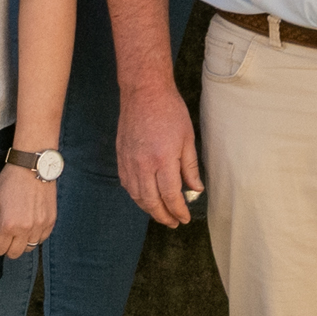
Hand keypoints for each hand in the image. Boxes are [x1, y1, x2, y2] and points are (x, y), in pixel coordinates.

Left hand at [0, 162, 57, 259]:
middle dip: (7, 245)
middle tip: (7, 230)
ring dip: (22, 241)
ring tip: (20, 225)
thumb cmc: (10, 181)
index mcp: (8, 225)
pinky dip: (35, 234)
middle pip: (14, 253)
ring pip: (30, 247)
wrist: (33, 167)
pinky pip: (42, 238)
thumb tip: (2, 234)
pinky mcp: (51, 220)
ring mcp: (41, 225)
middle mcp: (26, 229)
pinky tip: (31, 222)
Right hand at [119, 76, 202, 226]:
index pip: (170, 196)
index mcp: (163, 160)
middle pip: (151, 201)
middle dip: (163, 216)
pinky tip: (145, 198)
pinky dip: (136, 196)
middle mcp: (143, 165)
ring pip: (137, 196)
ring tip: (161, 214)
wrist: (143, 92)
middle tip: (174, 223)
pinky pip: (127, 184)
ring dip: (149, 209)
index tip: (185, 218)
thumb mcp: (187, 139)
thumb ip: (190, 167)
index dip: (178, 210)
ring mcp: (129, 162)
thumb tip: (196, 189)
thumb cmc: (170, 111)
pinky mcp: (120, 157)